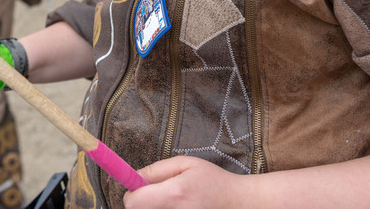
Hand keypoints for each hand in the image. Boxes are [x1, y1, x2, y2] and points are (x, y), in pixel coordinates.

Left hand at [123, 157, 241, 208]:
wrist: (238, 203)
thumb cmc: (213, 180)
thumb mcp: (185, 164)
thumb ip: (156, 170)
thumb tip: (134, 176)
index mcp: (174, 193)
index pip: (132, 203)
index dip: (131, 194)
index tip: (137, 188)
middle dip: (143, 202)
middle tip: (159, 193)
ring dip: (154, 208)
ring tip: (174, 201)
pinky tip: (179, 208)